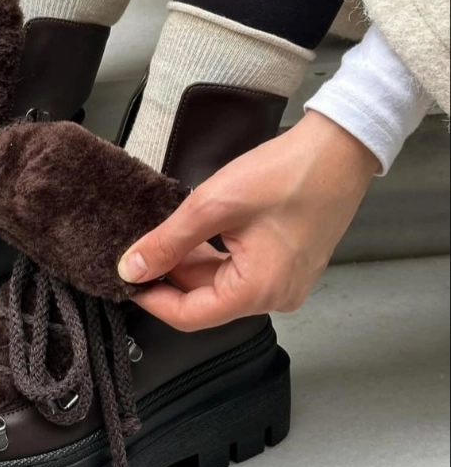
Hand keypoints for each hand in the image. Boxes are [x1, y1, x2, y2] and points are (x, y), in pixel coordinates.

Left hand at [117, 110, 379, 330]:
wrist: (339, 148)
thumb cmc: (288, 173)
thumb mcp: (212, 206)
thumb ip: (167, 242)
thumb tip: (133, 268)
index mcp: (259, 291)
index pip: (190, 317)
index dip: (153, 300)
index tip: (128, 281)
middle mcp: (276, 296)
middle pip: (205, 301)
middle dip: (171, 276)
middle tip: (142, 249)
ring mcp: (286, 282)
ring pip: (221, 285)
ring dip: (192, 263)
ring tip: (169, 234)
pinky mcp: (288, 266)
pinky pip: (240, 272)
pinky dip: (215, 256)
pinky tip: (199, 232)